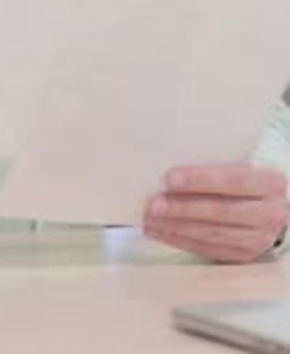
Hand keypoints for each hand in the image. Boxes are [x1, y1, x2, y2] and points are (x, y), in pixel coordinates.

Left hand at [143, 164, 287, 262]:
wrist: (268, 206)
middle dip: (184, 208)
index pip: (234, 180)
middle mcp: (270, 213)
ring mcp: (258, 239)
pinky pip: (207, 248)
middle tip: (154, 204)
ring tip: (150, 218)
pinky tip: (160, 231)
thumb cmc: (244, 179)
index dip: (201, 180)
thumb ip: (214, 165)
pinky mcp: (243, 256)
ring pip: (212, 233)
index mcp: (270, 183)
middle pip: (221, 211)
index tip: (170, 179)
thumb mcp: (239, 165)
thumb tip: (169, 164)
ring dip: (176, 226)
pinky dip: (180, 239)